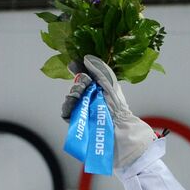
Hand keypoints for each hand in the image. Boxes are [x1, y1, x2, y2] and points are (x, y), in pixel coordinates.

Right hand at [65, 55, 156, 169]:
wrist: (121, 131)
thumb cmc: (119, 109)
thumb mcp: (112, 85)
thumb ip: (100, 70)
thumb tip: (86, 58)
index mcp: (101, 90)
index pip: (85, 77)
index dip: (79, 71)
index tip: (74, 65)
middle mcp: (92, 100)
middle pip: (77, 88)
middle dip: (79, 83)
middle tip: (84, 84)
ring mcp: (85, 112)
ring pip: (71, 99)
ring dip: (73, 94)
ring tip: (80, 94)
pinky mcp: (79, 123)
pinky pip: (68, 113)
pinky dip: (68, 107)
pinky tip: (73, 104)